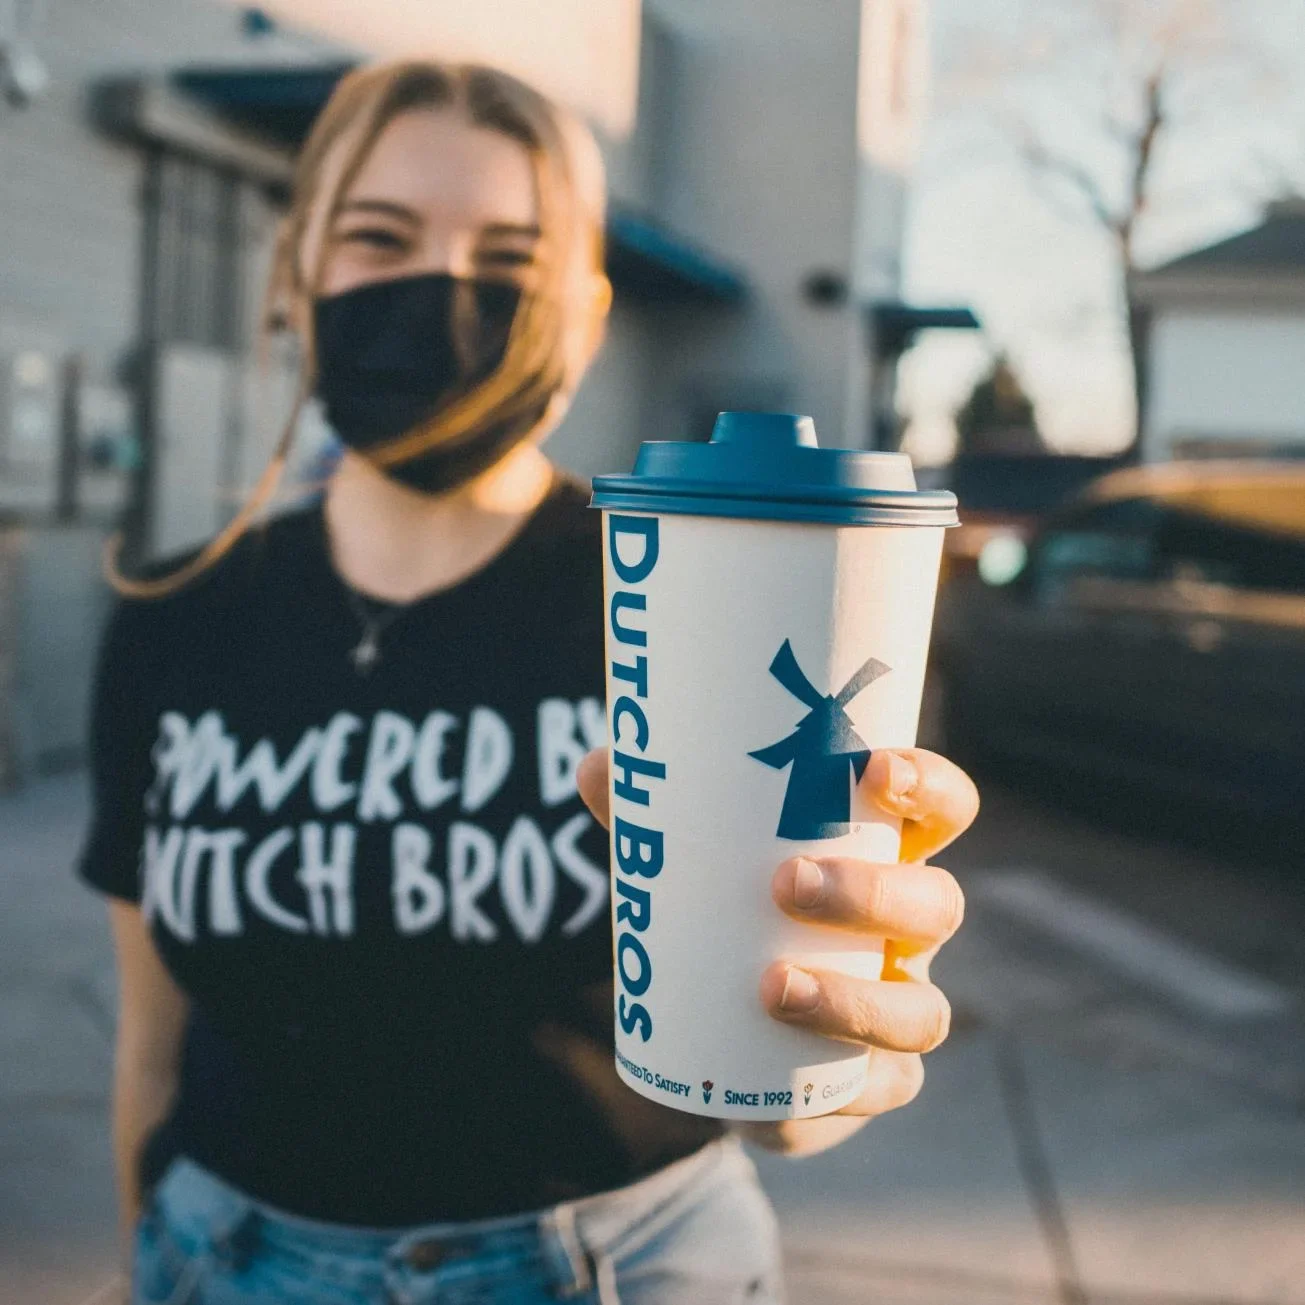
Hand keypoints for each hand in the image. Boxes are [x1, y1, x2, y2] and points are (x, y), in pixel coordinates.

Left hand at [576, 746, 978, 1156]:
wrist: (719, 1020)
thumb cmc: (723, 904)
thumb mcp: (689, 855)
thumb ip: (651, 814)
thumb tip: (597, 768)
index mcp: (885, 856)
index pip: (942, 808)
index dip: (929, 785)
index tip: (874, 770)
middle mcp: (910, 933)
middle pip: (937, 907)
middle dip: (873, 894)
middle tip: (787, 883)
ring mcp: (899, 1010)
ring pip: (922, 1014)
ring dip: (856, 1003)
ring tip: (772, 987)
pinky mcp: (868, 1087)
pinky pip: (864, 1104)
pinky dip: (816, 1110)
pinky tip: (761, 1107)